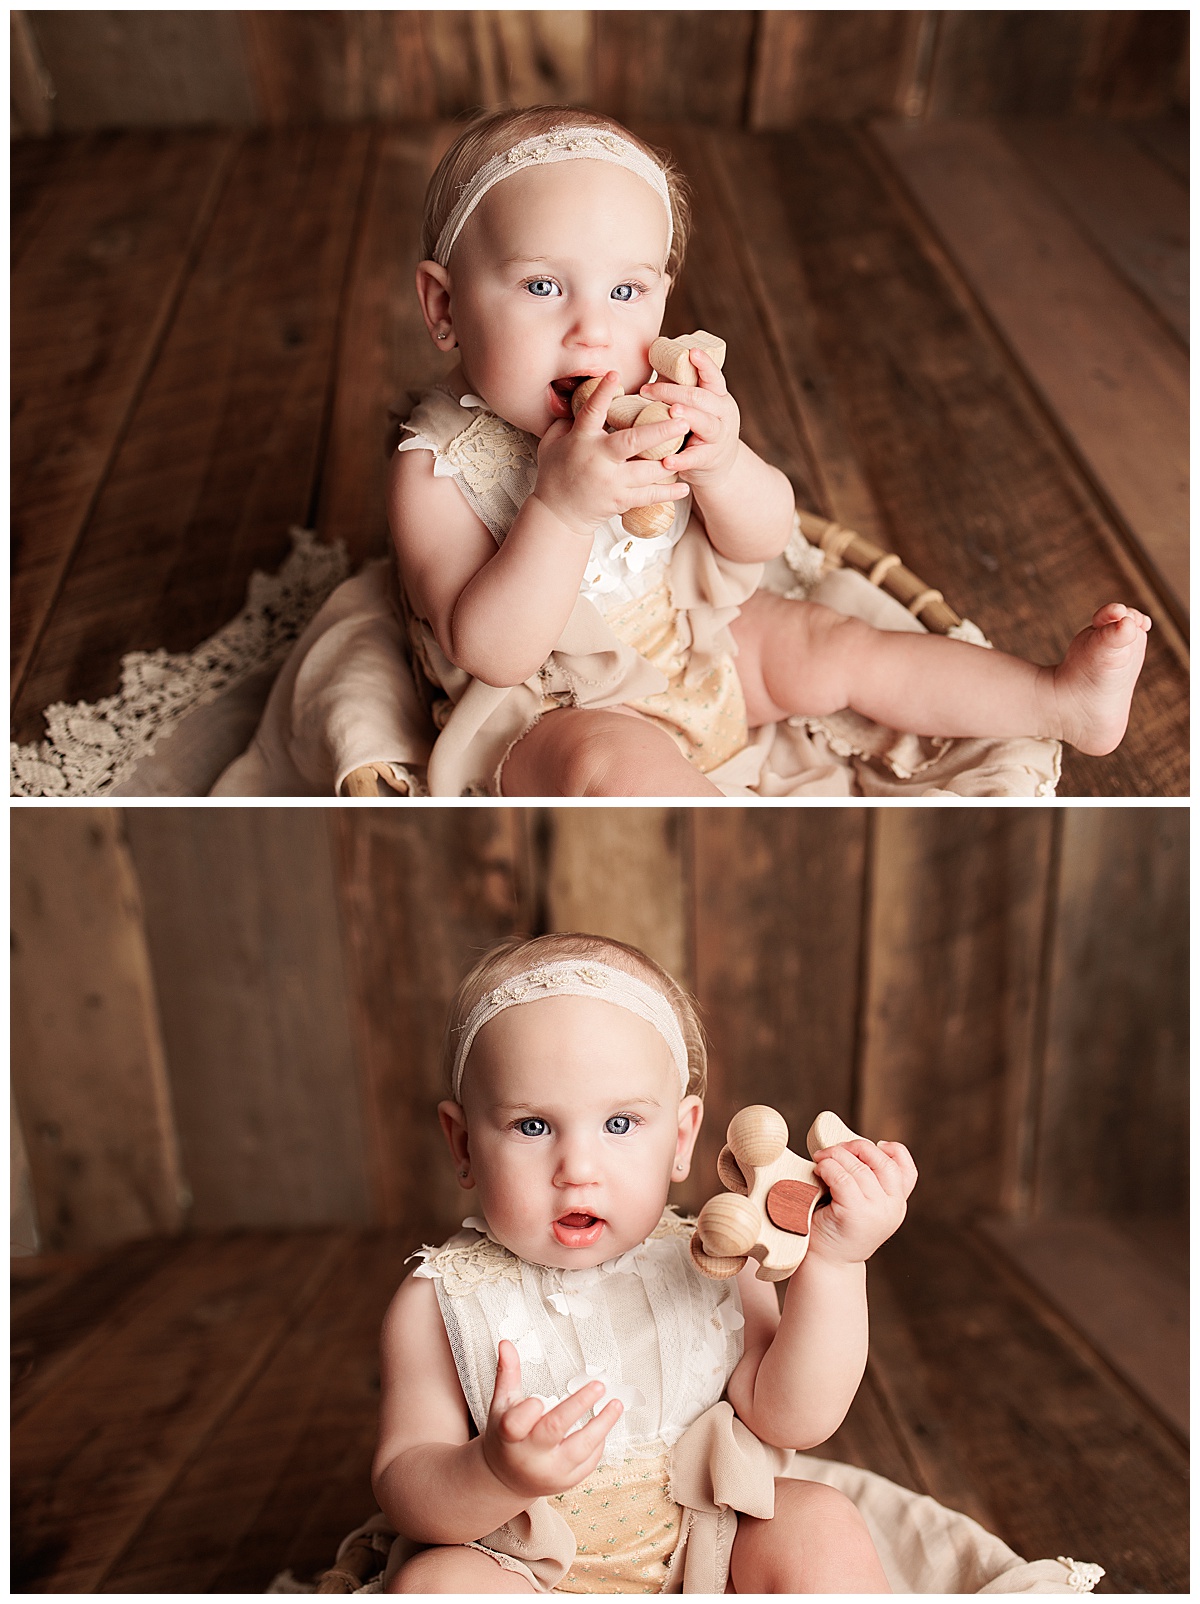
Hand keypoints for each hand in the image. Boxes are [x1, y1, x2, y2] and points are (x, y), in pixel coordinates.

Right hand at [481, 1339, 622, 1501]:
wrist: (507, 1479)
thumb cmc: (506, 1437)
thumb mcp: (501, 1406)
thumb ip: (507, 1374)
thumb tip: (507, 1342)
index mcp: (509, 1438)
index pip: (515, 1425)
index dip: (527, 1411)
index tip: (538, 1399)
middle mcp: (530, 1458)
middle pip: (554, 1430)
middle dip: (577, 1406)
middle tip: (598, 1385)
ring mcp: (550, 1473)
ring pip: (580, 1449)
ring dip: (602, 1425)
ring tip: (616, 1404)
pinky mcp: (567, 1482)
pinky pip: (588, 1462)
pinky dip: (599, 1441)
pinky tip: (605, 1422)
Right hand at [533, 371, 689, 539]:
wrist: (557, 515)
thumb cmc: (554, 474)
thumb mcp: (552, 443)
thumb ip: (566, 421)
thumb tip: (580, 397)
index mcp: (581, 440)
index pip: (592, 412)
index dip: (602, 393)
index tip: (614, 374)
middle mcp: (597, 460)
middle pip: (631, 441)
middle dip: (659, 431)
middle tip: (682, 420)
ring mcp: (610, 482)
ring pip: (646, 471)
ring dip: (669, 461)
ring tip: (689, 447)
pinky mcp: (619, 501)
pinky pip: (648, 496)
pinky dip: (667, 493)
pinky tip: (684, 488)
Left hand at [638, 346, 741, 490]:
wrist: (718, 465)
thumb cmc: (698, 428)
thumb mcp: (695, 406)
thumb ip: (679, 386)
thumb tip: (655, 355)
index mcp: (717, 395)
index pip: (713, 375)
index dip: (704, 363)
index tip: (692, 352)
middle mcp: (723, 413)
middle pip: (702, 397)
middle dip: (674, 391)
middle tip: (648, 390)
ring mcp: (719, 437)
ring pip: (706, 423)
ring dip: (688, 416)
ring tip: (672, 412)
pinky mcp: (710, 459)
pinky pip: (696, 458)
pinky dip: (681, 460)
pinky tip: (667, 462)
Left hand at [806, 1139, 916, 1266]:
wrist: (827, 1264)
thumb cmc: (837, 1229)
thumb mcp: (862, 1205)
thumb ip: (869, 1183)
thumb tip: (852, 1148)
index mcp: (897, 1205)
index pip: (907, 1170)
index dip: (893, 1150)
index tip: (874, 1145)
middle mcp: (893, 1208)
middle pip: (883, 1162)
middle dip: (857, 1147)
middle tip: (834, 1150)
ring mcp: (876, 1212)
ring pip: (860, 1167)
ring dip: (837, 1155)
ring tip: (821, 1159)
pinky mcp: (855, 1214)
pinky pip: (842, 1178)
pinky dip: (828, 1167)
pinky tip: (819, 1170)